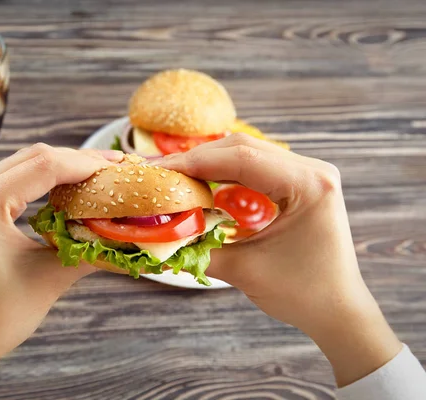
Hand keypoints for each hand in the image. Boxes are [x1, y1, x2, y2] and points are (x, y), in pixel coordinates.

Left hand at [0, 144, 122, 399]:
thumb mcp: (50, 278)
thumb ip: (91, 250)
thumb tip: (129, 236)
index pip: (44, 166)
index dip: (87, 164)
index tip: (119, 166)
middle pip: (34, 157)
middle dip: (78, 160)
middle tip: (115, 165)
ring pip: (23, 163)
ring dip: (61, 166)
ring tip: (97, 173)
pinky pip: (11, 178)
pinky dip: (42, 179)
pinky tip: (67, 185)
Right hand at [156, 134, 401, 386]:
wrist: (337, 310)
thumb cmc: (301, 294)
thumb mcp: (244, 270)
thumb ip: (198, 249)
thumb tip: (156, 237)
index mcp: (309, 186)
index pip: (242, 158)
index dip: (195, 161)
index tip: (161, 168)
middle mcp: (313, 171)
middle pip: (243, 148)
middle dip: (198, 159)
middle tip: (161, 170)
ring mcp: (308, 174)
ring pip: (247, 153)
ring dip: (210, 163)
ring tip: (176, 175)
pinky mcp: (299, 183)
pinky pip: (255, 167)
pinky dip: (225, 173)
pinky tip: (202, 183)